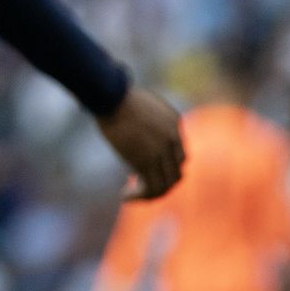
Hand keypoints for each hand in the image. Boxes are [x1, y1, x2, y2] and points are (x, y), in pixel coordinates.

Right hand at [97, 85, 183, 199]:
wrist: (111, 94)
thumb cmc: (114, 94)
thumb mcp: (138, 102)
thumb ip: (145, 116)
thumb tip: (132, 120)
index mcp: (174, 123)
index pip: (178, 154)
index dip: (164, 165)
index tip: (143, 167)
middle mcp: (174, 139)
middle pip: (177, 172)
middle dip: (161, 182)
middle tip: (140, 184)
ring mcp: (162, 151)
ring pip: (167, 184)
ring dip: (151, 194)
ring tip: (131, 195)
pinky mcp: (147, 161)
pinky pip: (151, 188)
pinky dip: (139, 196)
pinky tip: (124, 196)